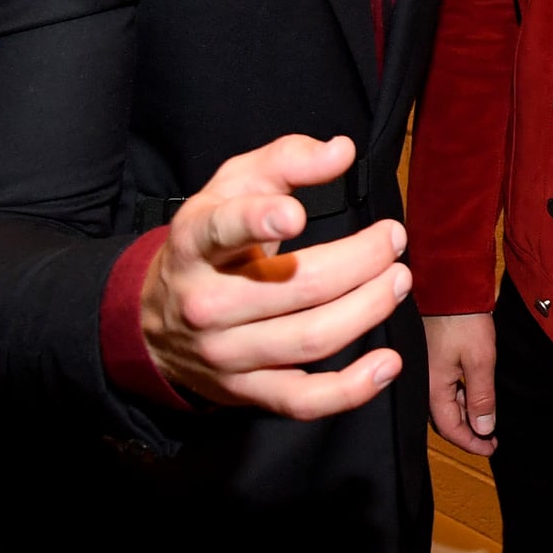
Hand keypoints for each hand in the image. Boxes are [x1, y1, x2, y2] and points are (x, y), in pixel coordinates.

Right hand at [138, 133, 407, 417]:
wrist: (154, 319)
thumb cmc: (212, 238)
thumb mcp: (232, 186)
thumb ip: (285, 161)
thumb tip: (340, 151)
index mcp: (195, 243)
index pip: (220, 231)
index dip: (256, 221)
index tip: (296, 214)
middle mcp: (205, 302)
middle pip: (297, 287)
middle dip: (360, 261)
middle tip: (394, 238)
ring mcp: (224, 353)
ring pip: (310, 339)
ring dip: (367, 310)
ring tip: (398, 280)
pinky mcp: (245, 391)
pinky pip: (303, 400)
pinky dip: (351, 389)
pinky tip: (387, 364)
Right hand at [424, 311, 496, 455]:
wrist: (449, 284)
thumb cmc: (463, 318)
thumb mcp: (480, 359)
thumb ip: (481, 396)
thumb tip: (483, 428)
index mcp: (433, 388)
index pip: (450, 429)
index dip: (472, 443)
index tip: (492, 448)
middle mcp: (424, 384)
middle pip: (444, 420)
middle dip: (468, 432)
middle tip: (491, 439)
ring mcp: (426, 371)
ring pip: (444, 404)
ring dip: (465, 414)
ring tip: (487, 419)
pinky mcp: (430, 360)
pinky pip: (443, 388)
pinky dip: (460, 397)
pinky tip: (474, 394)